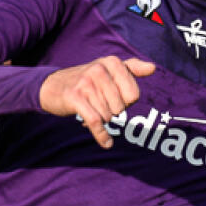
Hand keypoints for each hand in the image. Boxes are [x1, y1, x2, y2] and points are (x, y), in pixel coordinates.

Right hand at [39, 56, 155, 147]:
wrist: (52, 86)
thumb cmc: (86, 80)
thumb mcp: (108, 69)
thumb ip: (132, 68)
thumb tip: (153, 68)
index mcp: (112, 62)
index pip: (133, 94)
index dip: (125, 102)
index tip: (113, 98)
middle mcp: (99, 69)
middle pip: (121, 107)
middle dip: (112, 111)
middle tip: (99, 105)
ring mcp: (86, 83)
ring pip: (108, 116)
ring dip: (101, 118)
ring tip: (91, 109)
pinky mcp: (75, 98)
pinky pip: (95, 122)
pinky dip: (102, 135)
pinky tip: (107, 143)